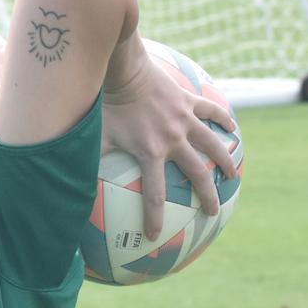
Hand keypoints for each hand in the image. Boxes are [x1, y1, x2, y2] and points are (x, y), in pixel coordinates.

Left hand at [101, 47, 237, 239]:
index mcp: (150, 152)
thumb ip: (91, 162)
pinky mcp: (189, 101)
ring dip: (225, 161)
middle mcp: (173, 140)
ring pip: (212, 145)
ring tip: (232, 175)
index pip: (155, 194)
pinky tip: (232, 129)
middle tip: (212, 212)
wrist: (123, 70)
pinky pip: (212, 112)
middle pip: (197, 174)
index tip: (155, 237)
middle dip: (206, 196)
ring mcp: (184, 120)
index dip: (154, 217)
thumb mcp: (98, 137)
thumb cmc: (106, 104)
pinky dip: (223, 120)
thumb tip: (74, 185)